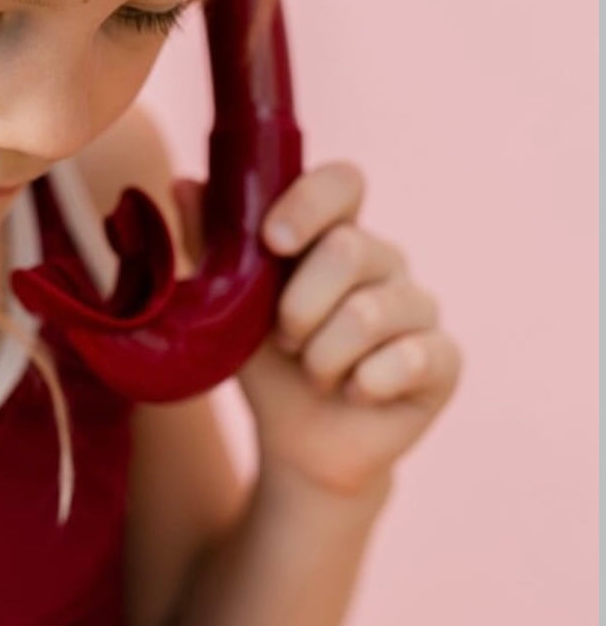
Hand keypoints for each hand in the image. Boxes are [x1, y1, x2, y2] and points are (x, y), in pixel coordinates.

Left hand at [175, 161, 461, 500]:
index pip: (343, 182)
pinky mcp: (442, 358)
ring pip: (371, 313)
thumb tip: (183, 184)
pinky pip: (413, 359)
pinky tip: (355, 393)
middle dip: (299, 306)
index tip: (272, 241)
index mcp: (333, 233)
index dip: (310, 203)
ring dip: (324, 356)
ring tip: (315, 375)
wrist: (298, 443)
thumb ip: (211, 245)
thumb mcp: (228, 308)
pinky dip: (367, 384)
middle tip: (284, 339)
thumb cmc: (267, 362)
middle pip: (350, 250)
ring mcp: (419, 307)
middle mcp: (384, 260)